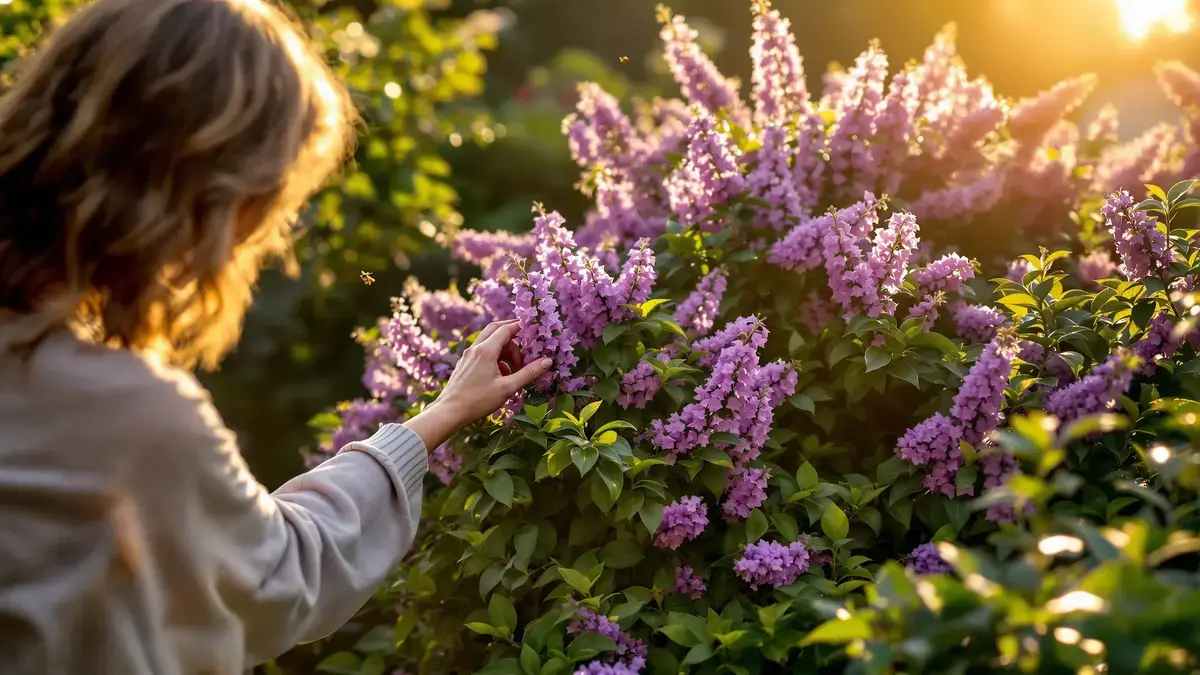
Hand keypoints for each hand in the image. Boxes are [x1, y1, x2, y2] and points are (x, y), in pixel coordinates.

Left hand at [403, 320, 551, 450]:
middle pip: (496, 331)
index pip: (506, 329)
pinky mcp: (465, 364)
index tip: (533, 329)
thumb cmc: (478, 401)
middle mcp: (475, 349)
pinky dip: (495, 359)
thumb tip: (547, 361)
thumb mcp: (508, 388)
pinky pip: (483, 353)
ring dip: (505, 352)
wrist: (449, 412)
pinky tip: (501, 377)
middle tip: (525, 352)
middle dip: (513, 339)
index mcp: (486, 351)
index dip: (520, 327)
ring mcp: (468, 356)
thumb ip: (528, 373)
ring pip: (490, 343)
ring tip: (514, 371)